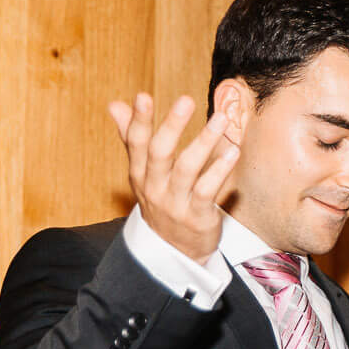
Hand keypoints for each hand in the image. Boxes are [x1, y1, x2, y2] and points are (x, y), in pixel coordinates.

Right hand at [108, 93, 237, 263]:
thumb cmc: (161, 202)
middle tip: (186, 100)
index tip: (142, 96)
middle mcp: (153, 187)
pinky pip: (207, 191)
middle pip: (159, 153)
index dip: (138, 120)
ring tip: (220, 119)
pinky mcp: (197, 217)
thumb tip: (115, 105)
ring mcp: (175, 203)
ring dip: (204, 141)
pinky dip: (220, 170)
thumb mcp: (143, 174)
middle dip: (172, 125)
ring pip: (186, 169)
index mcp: (140, 174)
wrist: (173, 252)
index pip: (135, 143)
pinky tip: (233, 151)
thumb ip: (132, 138)